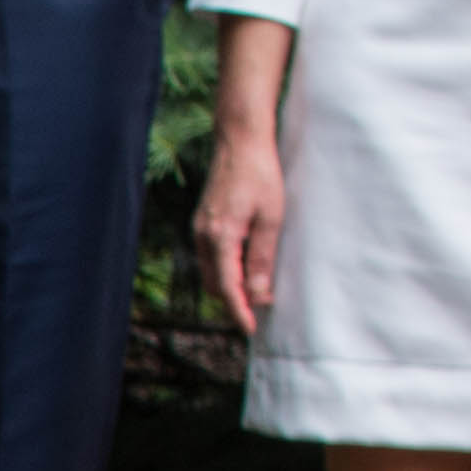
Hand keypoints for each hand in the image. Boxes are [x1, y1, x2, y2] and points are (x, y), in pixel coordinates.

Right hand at [193, 124, 287, 333]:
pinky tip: (244, 267)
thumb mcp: (271, 218)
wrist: (239, 142)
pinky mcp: (203, 222)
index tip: (251, 328)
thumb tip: (259, 293)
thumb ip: (262, 258)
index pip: (228, 286)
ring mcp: (200, 229)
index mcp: (220, 236)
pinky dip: (224, 269)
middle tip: (260, 311)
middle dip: (233, 302)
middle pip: (215, 284)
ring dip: (229, 286)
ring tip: (255, 292)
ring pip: (211, 272)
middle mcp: (203, 236)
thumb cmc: (260, 175)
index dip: (239, 310)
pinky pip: (211, 257)